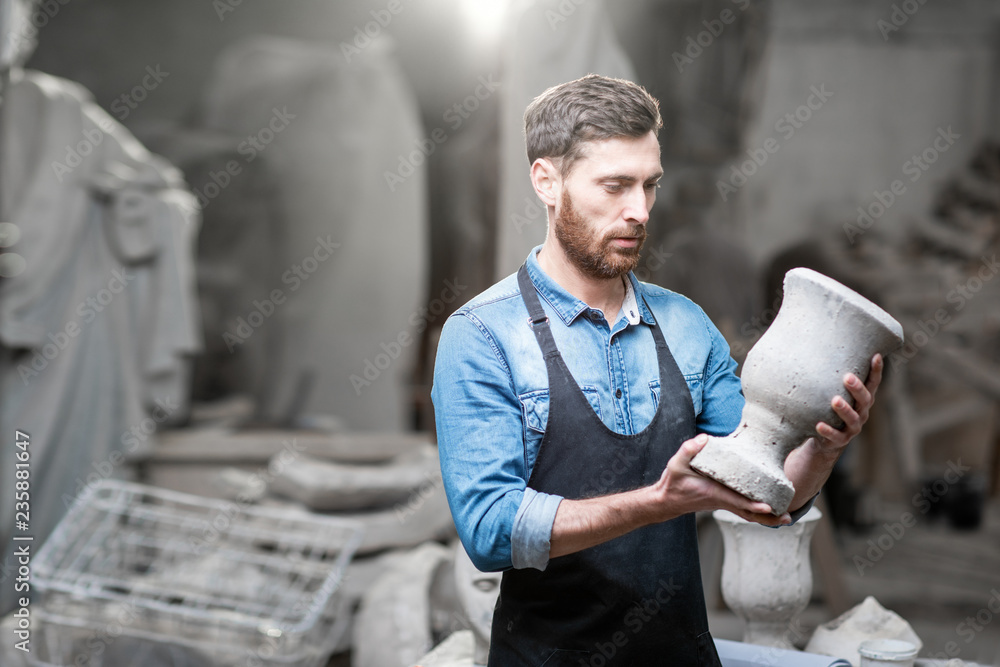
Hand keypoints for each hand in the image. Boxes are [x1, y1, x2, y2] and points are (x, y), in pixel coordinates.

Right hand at [650, 434, 790, 526]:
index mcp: (713, 492)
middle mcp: (722, 500)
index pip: (737, 501)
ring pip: (748, 513)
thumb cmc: (673, 483)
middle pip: (748, 513)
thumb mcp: (675, 464)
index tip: (768, 507)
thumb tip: (704, 439)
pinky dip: (757, 512)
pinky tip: (769, 509)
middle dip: (768, 517)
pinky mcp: (724, 501)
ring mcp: (724, 503)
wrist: (667, 500)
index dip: (753, 505)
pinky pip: (744, 510)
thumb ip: (688, 450)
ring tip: (786, 517)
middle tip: (787, 518)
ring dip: (767, 517)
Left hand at [814, 353, 883, 448]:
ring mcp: (852, 427)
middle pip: (865, 400)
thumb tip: (819, 344)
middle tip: (847, 377)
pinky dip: (828, 430)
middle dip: (857, 388)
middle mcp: (861, 412)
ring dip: (844, 410)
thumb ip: (832, 376)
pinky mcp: (840, 440)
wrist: (825, 439)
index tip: (876, 356)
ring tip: (834, 401)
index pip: (873, 383)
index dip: (876, 370)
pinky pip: (835, 436)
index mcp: (862, 399)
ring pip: (852, 419)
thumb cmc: (829, 408)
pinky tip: (818, 424)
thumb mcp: (833, 391)